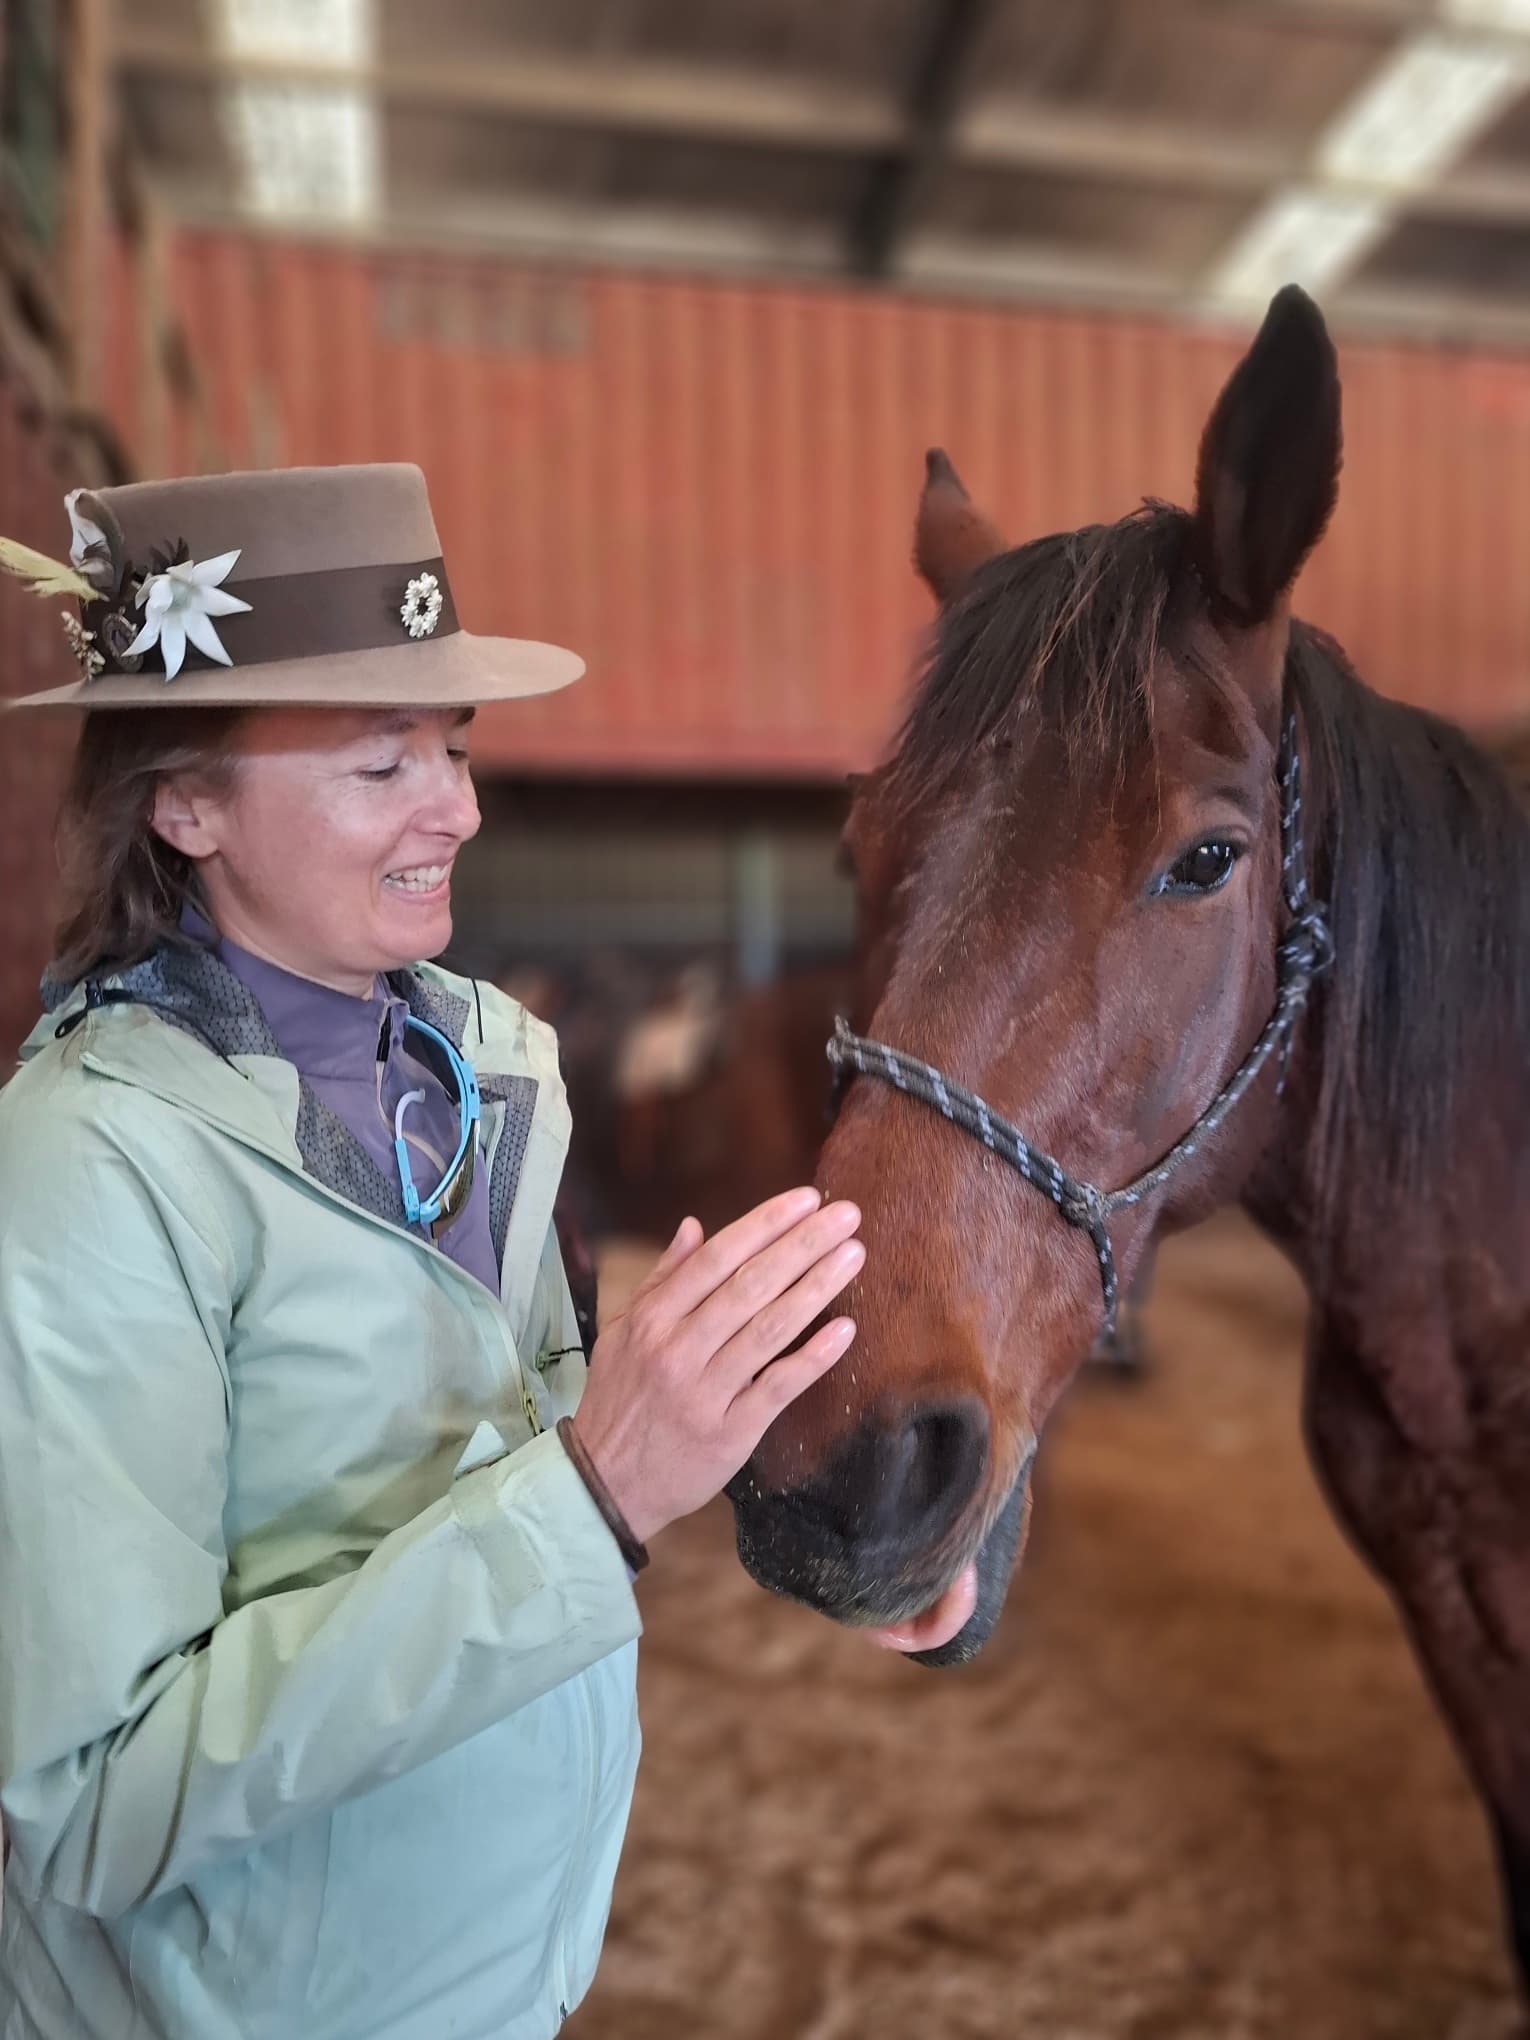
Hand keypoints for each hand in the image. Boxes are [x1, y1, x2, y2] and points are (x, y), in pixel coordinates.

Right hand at [568, 1187, 861, 1545]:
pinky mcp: (730, 1434)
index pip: (717, 1259)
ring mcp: (705, 1393)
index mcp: (652, 1319)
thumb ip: (663, 1278)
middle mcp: (677, 1349)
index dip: (764, 1225)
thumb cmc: (620, 1399)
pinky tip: (845, 1330)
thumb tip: (695, 1225)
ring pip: (768, 1330)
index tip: (806, 1200)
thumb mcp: (623, 1332)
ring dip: (816, 1288)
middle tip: (845, 1215)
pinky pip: (778, 1388)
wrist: (605, 1483)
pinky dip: (813, 1357)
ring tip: (853, 1256)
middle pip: (749, 1286)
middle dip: (802, 1245)